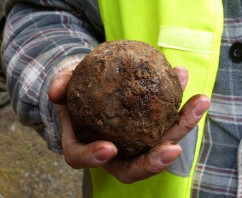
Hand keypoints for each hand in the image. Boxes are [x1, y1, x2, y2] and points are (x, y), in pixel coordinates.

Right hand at [48, 65, 209, 183]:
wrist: (92, 81)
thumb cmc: (76, 87)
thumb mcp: (64, 82)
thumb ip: (60, 85)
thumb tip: (56, 92)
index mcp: (85, 143)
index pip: (84, 159)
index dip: (94, 159)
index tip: (110, 148)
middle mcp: (114, 149)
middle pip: (134, 166)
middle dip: (154, 161)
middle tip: (174, 148)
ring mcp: (135, 139)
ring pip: (160, 143)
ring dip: (181, 126)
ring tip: (199, 102)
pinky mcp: (151, 125)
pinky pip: (167, 119)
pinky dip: (180, 103)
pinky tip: (183, 77)